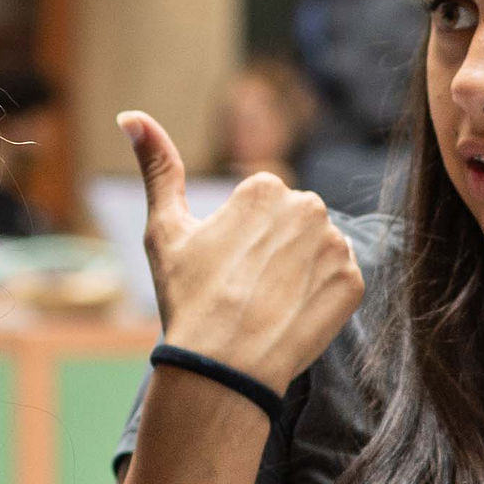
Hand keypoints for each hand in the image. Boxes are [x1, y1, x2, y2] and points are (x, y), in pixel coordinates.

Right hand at [121, 112, 361, 390]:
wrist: (223, 369)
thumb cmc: (189, 299)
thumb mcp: (165, 229)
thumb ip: (158, 167)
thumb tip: (129, 115)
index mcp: (265, 187)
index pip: (262, 206)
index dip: (241, 241)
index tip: (226, 269)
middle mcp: (308, 206)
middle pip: (293, 226)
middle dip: (275, 251)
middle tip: (246, 289)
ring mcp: (335, 245)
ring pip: (318, 251)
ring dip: (300, 272)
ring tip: (269, 304)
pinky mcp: (354, 283)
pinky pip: (340, 282)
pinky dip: (321, 298)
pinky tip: (292, 315)